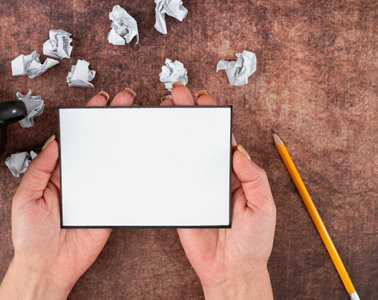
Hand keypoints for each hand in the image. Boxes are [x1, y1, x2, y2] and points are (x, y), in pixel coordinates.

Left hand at [0, 88, 135, 299]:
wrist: (47, 265)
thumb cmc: (31, 235)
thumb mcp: (26, 196)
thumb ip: (40, 168)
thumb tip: (54, 142)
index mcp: (57, 173)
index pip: (74, 140)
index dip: (86, 120)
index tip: (96, 103)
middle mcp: (78, 179)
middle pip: (97, 145)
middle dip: (110, 121)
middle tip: (123, 101)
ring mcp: (94, 192)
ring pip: (111, 161)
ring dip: (123, 140)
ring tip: (133, 119)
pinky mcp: (107, 206)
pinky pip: (120, 186)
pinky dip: (131, 171)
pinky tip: (139, 153)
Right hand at [166, 82, 275, 299]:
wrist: (233, 270)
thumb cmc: (254, 241)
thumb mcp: (264, 206)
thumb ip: (253, 177)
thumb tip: (239, 151)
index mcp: (236, 173)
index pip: (223, 139)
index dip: (213, 118)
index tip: (203, 99)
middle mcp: (215, 176)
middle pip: (200, 140)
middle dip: (189, 115)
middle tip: (177, 94)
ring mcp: (196, 187)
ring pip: (183, 154)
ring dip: (173, 132)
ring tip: (164, 110)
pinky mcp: (181, 200)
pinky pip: (171, 178)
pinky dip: (163, 161)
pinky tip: (155, 143)